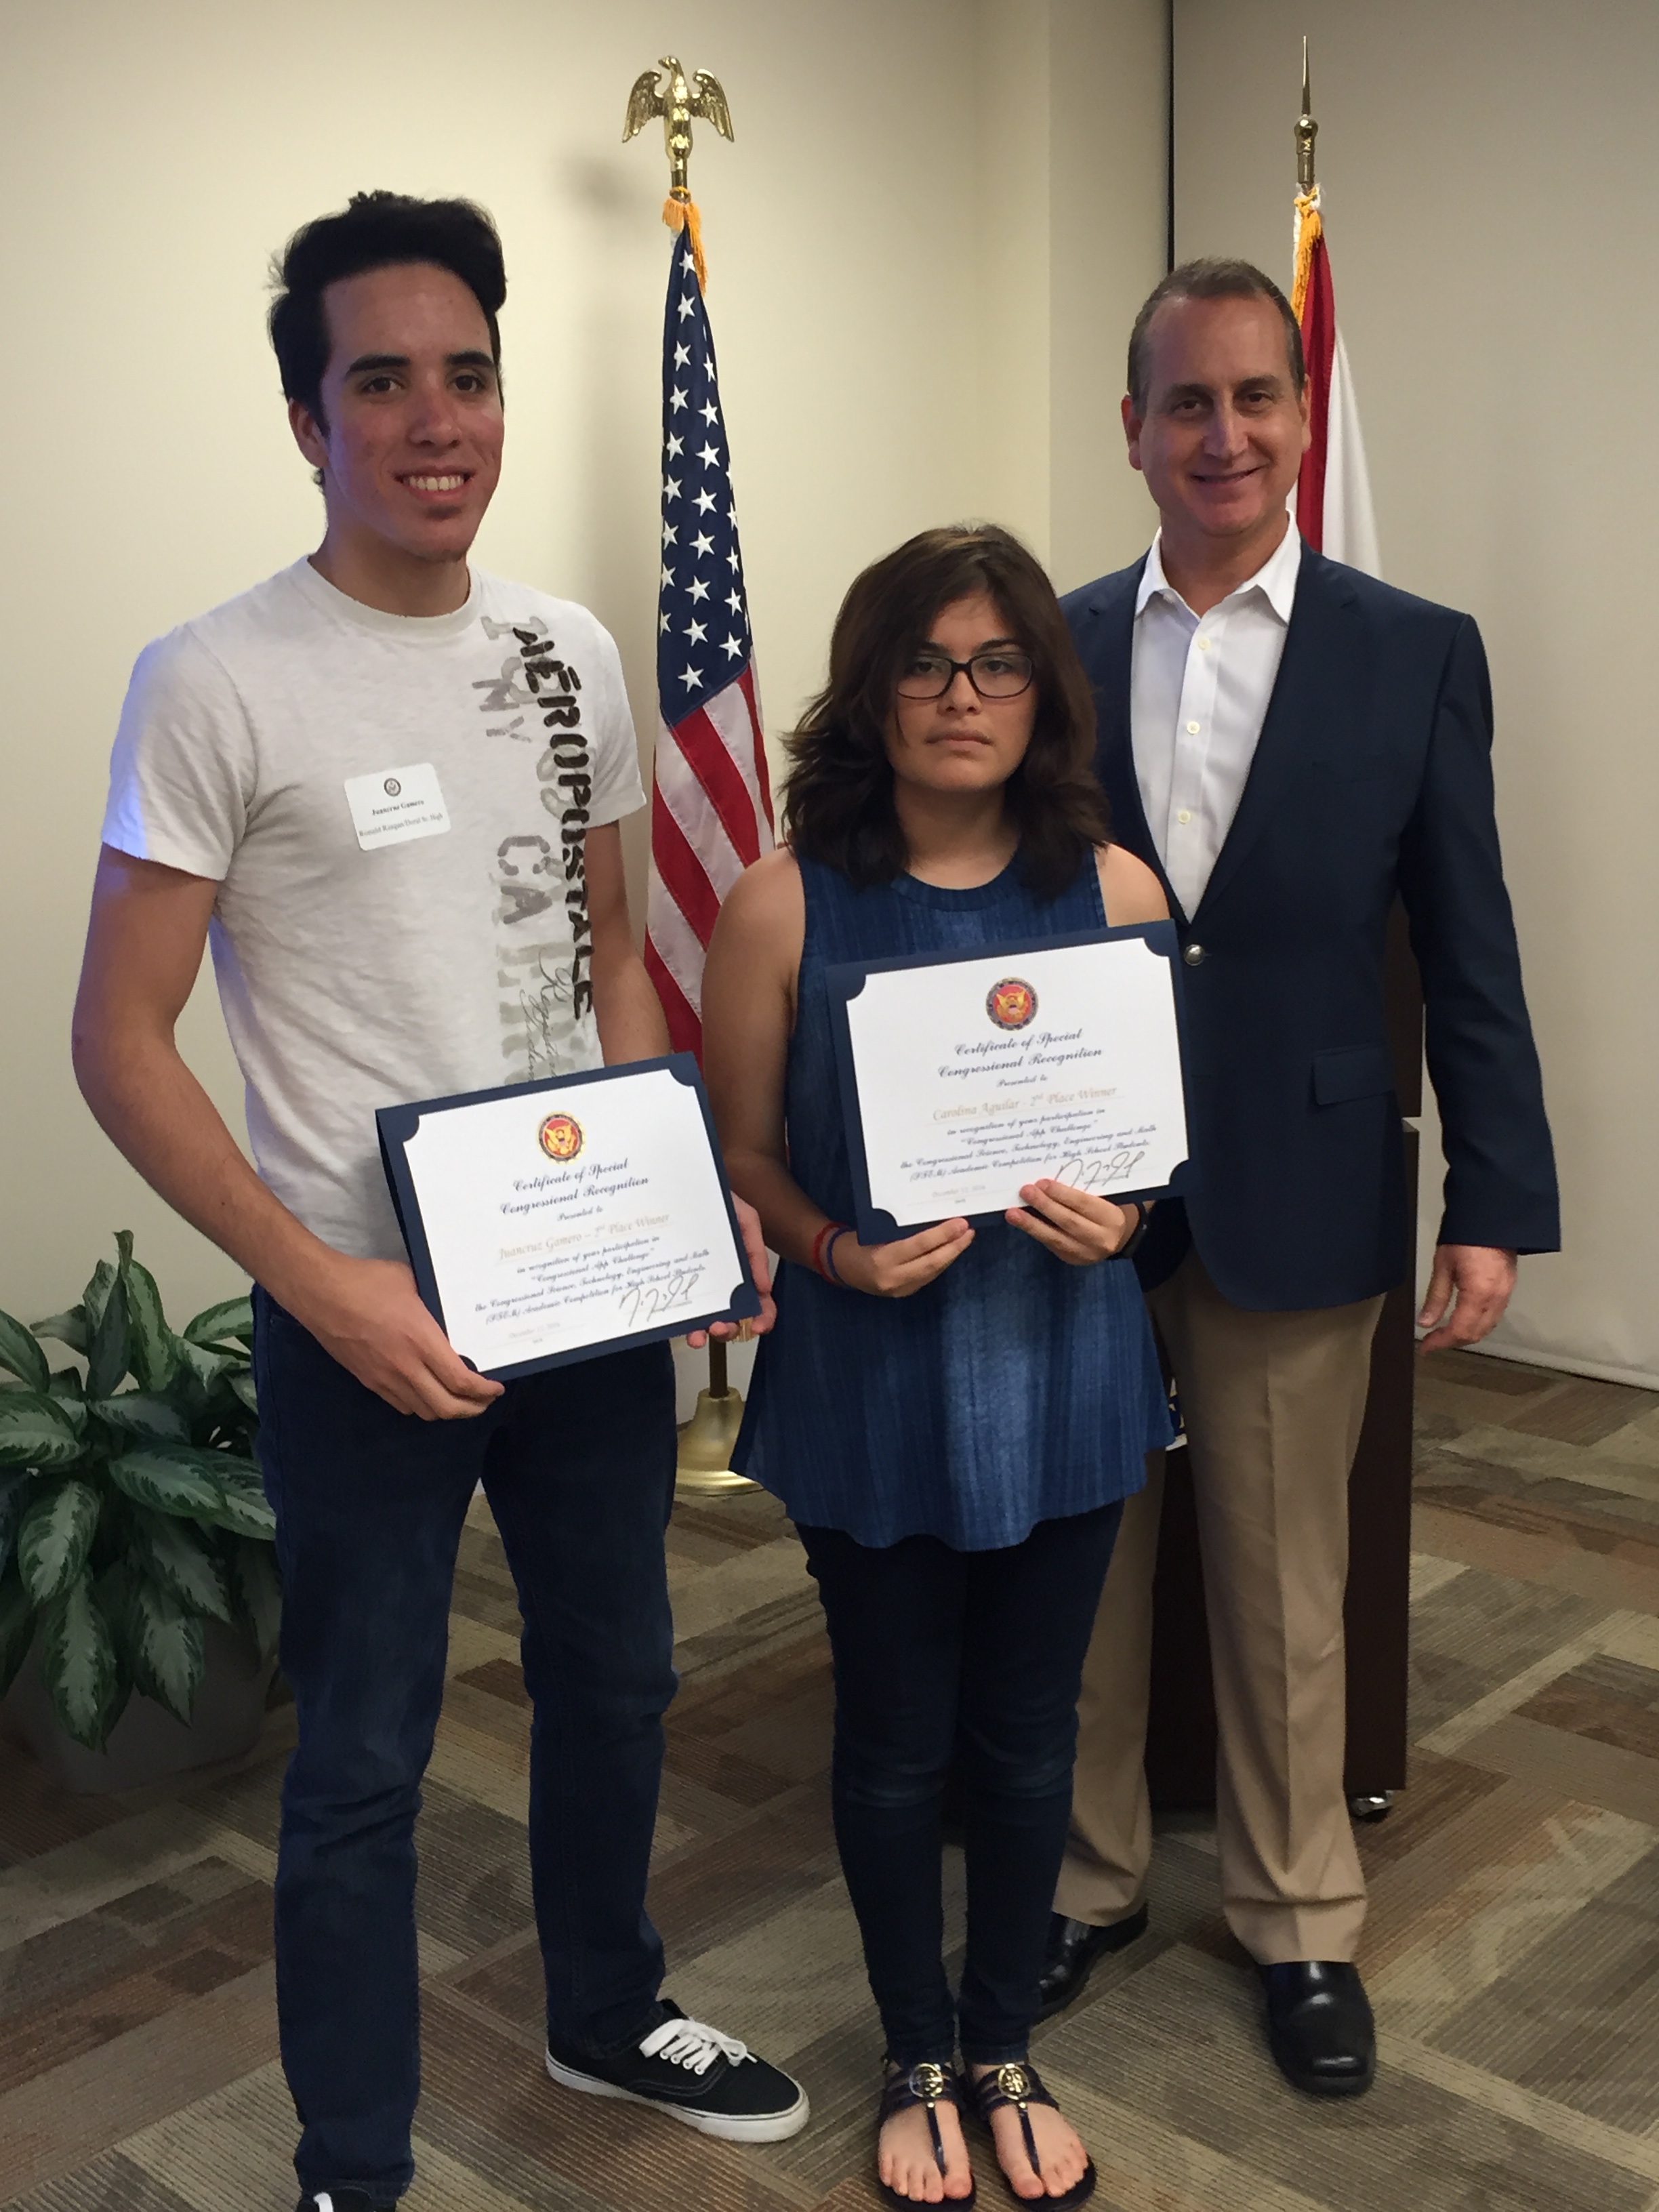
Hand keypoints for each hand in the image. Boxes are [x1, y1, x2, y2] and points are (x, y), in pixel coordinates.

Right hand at [286, 1254, 504, 1419]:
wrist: (321, 1293)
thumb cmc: (367, 1281)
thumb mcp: (413, 1283)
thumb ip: (434, 1303)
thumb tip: (449, 1310)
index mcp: (422, 1341)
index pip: (461, 1381)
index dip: (483, 1391)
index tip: (495, 1388)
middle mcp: (406, 1367)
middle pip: (446, 1408)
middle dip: (472, 1409)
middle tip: (483, 1400)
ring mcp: (385, 1378)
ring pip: (424, 1411)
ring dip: (445, 1410)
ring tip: (458, 1398)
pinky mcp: (368, 1381)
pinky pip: (401, 1405)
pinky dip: (420, 1405)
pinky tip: (426, 1392)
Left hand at [686, 1194, 777, 1346]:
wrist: (679, 1184)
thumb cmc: (714, 1199)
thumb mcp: (744, 1216)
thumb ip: (755, 1248)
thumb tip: (764, 1288)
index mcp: (742, 1268)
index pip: (759, 1300)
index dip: (763, 1317)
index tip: (757, 1326)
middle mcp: (721, 1280)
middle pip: (732, 1316)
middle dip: (729, 1329)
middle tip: (721, 1327)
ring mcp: (696, 1283)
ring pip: (704, 1318)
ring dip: (704, 1332)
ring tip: (699, 1335)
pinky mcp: (672, 1282)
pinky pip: (678, 1308)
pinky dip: (682, 1323)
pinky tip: (682, 1326)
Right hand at [832, 1218, 974, 1297]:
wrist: (838, 1265)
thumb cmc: (857, 1241)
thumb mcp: (876, 1230)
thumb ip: (903, 1230)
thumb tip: (935, 1220)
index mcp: (883, 1259)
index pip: (920, 1246)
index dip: (943, 1235)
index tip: (961, 1223)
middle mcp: (892, 1278)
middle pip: (932, 1262)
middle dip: (954, 1247)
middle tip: (969, 1231)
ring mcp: (898, 1289)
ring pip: (933, 1271)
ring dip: (951, 1255)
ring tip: (964, 1239)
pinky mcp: (903, 1293)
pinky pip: (927, 1276)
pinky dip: (940, 1263)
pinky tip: (950, 1251)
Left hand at [1008, 1182, 1136, 1265]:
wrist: (1118, 1238)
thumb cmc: (1105, 1211)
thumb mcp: (1102, 1199)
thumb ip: (1080, 1193)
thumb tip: (1045, 1185)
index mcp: (1111, 1218)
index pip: (1084, 1204)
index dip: (1061, 1194)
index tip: (1042, 1183)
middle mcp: (1101, 1239)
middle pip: (1068, 1221)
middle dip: (1044, 1206)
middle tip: (1025, 1192)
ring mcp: (1086, 1253)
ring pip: (1055, 1238)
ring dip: (1031, 1224)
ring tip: (1012, 1214)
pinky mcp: (1072, 1260)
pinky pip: (1051, 1244)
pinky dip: (1035, 1232)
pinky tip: (1022, 1223)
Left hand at [1417, 1243, 1517, 1353]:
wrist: (1493, 1218)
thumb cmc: (1464, 1237)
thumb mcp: (1443, 1266)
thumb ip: (1435, 1297)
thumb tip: (1425, 1323)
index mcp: (1478, 1294)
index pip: (1460, 1330)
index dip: (1441, 1342)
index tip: (1425, 1347)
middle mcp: (1496, 1299)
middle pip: (1476, 1334)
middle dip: (1453, 1342)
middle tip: (1432, 1342)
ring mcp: (1506, 1295)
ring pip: (1487, 1328)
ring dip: (1466, 1335)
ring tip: (1445, 1334)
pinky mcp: (1509, 1289)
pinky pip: (1494, 1316)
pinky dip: (1478, 1325)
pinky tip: (1463, 1321)